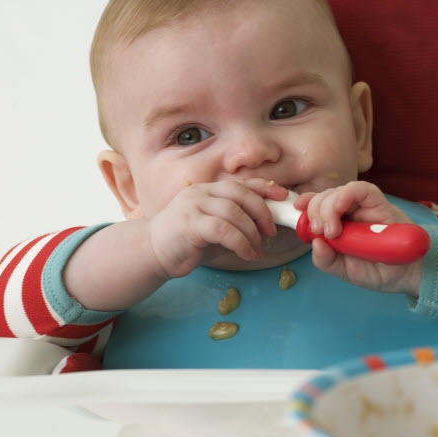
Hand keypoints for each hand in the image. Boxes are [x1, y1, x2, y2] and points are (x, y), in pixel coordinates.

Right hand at [147, 179, 287, 277]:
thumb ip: (237, 222)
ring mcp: (193, 205)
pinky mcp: (189, 223)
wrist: (152, 253)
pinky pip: (222, 229)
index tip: (284, 197)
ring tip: (257, 249)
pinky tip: (246, 253)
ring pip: (233, 212)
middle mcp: (201, 192)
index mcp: (209, 189)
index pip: (242, 183)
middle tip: (271, 232)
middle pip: (241, 194)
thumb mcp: (216, 228)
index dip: (266, 188)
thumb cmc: (188, 241)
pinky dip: (240, 242)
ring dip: (252, 233)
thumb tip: (269, 225)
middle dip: (262, 212)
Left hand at [295, 181, 422, 293]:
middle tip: (321, 232)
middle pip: (324, 197)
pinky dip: (345, 195)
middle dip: (316, 211)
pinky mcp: (379, 203)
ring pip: (338, 191)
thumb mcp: (346, 272)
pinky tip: (339, 208)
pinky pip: (361, 189)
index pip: (318, 206)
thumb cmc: (379, 271)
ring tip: (331, 230)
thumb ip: (327, 261)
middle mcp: (349, 212)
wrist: (410, 275)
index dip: (306, 203)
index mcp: (339, 224)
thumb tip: (314, 243)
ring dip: (327, 207)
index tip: (297, 209)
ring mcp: (364, 206)